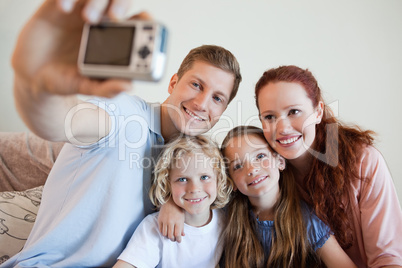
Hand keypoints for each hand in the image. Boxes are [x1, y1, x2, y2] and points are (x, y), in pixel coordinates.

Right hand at [12, 0, 146, 97]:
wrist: (32, 75)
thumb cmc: (65, 79)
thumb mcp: (86, 87)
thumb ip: (107, 88)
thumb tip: (129, 86)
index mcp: (114, 39)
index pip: (136, 21)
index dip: (145, 19)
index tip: (145, 23)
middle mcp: (100, 21)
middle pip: (119, 1)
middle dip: (122, 3)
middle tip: (116, 16)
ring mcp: (79, 10)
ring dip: (97, 1)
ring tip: (88, 18)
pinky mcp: (56, 5)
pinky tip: (64, 9)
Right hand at [158, 198, 185, 242]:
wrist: (170, 202)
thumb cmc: (178, 210)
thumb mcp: (182, 218)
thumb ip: (182, 227)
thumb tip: (182, 235)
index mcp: (178, 221)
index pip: (177, 234)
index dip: (178, 239)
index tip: (179, 241)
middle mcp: (171, 221)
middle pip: (170, 236)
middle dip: (173, 239)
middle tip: (174, 239)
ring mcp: (165, 220)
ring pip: (165, 234)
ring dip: (167, 236)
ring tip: (170, 236)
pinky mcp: (160, 219)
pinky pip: (160, 229)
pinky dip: (163, 232)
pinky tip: (166, 231)